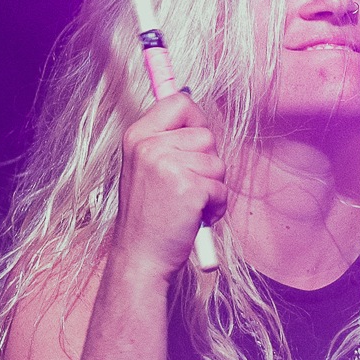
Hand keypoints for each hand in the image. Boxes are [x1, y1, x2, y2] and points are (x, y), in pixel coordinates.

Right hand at [113, 92, 224, 282]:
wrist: (140, 257)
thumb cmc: (148, 216)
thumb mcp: (145, 168)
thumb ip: (166, 141)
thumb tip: (194, 111)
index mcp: (137, 136)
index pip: (178, 101)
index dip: (195, 120)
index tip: (193, 143)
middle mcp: (149, 146)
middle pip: (206, 134)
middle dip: (206, 163)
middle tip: (185, 187)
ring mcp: (168, 165)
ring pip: (217, 162)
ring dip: (212, 187)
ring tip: (188, 205)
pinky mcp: (189, 188)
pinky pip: (222, 189)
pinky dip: (215, 207)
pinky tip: (193, 218)